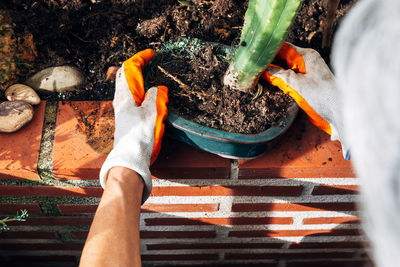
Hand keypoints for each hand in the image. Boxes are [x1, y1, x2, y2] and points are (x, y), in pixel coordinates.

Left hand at [99, 49, 167, 202]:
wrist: (130, 157)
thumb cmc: (139, 136)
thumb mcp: (151, 113)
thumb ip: (154, 97)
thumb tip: (157, 88)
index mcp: (125, 96)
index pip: (129, 69)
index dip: (140, 59)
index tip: (151, 54)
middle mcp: (121, 101)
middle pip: (124, 76)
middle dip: (135, 67)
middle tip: (147, 61)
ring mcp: (122, 109)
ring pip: (127, 87)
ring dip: (136, 78)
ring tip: (145, 74)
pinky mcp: (126, 118)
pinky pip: (131, 98)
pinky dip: (138, 90)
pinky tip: (145, 95)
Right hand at [263, 43, 348, 158]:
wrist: (341, 112)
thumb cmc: (324, 96)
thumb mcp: (299, 84)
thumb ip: (281, 75)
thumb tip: (267, 70)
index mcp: (307, 56)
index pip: (284, 47)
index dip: (270, 51)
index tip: (256, 55)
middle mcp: (308, 62)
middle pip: (284, 58)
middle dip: (271, 63)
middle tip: (254, 68)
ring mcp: (308, 73)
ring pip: (286, 69)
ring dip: (276, 74)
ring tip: (260, 76)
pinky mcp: (308, 84)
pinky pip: (291, 80)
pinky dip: (283, 82)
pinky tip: (274, 85)